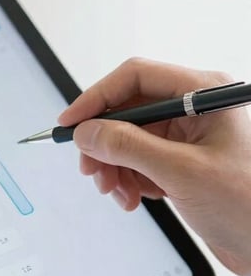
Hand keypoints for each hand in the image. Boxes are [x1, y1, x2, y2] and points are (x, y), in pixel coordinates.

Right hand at [58, 58, 250, 275]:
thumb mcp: (182, 173)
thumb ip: (128, 147)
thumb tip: (88, 132)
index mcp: (204, 94)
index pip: (135, 78)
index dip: (97, 98)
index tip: (71, 123)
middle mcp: (196, 109)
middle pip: (128, 110)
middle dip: (104, 142)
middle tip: (91, 168)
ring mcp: (189, 136)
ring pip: (129, 138)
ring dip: (114, 166)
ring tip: (117, 192)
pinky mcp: (184, 162)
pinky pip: (140, 160)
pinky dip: (129, 179)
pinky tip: (134, 198)